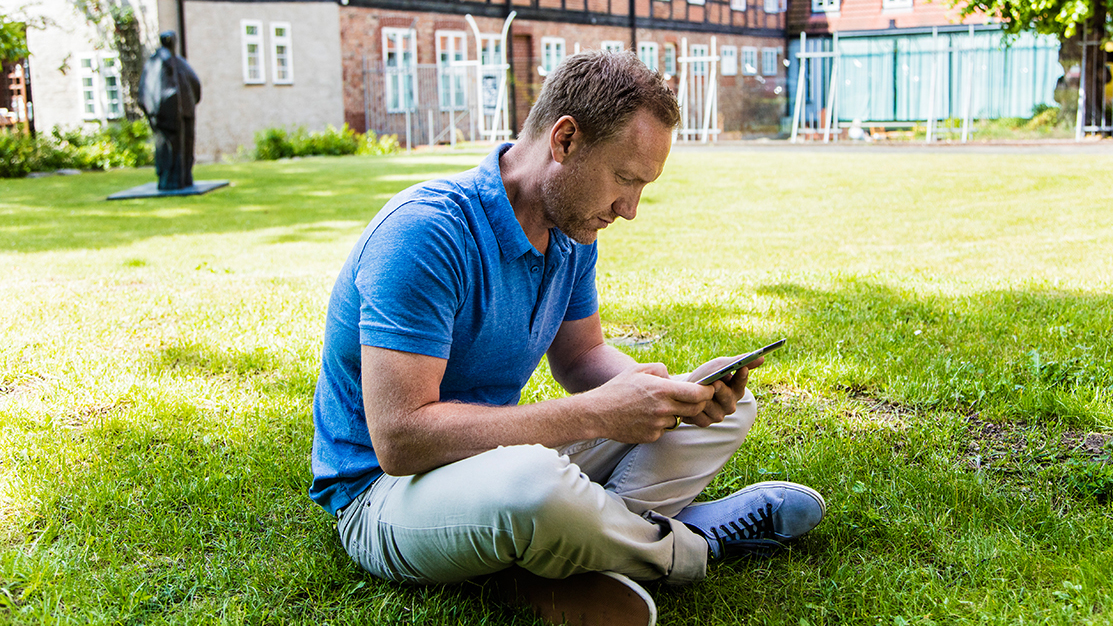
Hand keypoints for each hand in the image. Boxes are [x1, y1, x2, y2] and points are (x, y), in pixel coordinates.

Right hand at [584, 362, 715, 442]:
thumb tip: (673, 379)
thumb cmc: (617, 388)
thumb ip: (661, 370)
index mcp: (662, 390)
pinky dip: (658, 424)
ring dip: (673, 413)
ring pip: (677, 419)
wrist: (597, 413)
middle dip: (697, 404)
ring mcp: (658, 425)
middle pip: (694, 409)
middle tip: (691, 398)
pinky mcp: (652, 437)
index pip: (697, 394)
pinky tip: (643, 417)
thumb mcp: (638, 370)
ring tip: (653, 406)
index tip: (709, 389)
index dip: (707, 392)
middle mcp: (663, 409)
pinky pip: (663, 429)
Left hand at [674, 354, 763, 427]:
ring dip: (704, 399)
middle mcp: (729, 405)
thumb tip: (762, 356)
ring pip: (714, 409)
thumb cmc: (705, 376)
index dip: (742, 377)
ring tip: (696, 392)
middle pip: (728, 400)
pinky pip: (702, 417)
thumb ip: (739, 362)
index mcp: (735, 390)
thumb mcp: (720, 366)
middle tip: (715, 383)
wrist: (683, 389)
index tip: (742, 368)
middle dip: (722, 391)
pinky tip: (690, 403)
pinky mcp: (705, 422)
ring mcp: (718, 415)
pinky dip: (695, 409)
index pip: (741, 384)